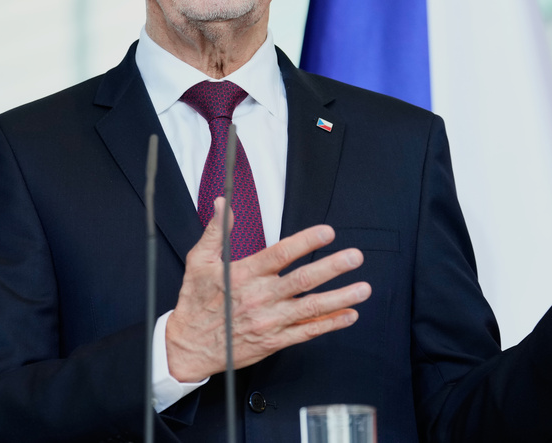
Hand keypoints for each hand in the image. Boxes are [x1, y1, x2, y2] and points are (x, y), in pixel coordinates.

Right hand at [165, 198, 371, 381]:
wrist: (188, 347)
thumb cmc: (195, 302)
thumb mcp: (199, 262)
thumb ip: (216, 232)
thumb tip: (224, 204)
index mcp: (244, 275)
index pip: (280, 254)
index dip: (305, 242)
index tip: (327, 232)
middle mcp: (260, 297)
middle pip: (302, 280)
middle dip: (332, 268)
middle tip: (355, 257)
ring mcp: (269, 321)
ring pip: (310, 308)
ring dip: (340, 297)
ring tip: (364, 288)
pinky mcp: (274, 342)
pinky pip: (306, 332)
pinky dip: (330, 324)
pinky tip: (349, 315)